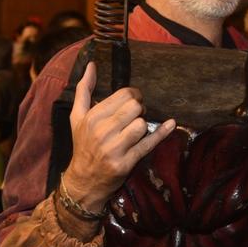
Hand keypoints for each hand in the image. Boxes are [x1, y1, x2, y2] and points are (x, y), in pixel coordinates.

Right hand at [63, 61, 175, 209]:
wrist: (83, 181)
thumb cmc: (83, 145)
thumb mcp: (76, 117)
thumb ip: (83, 90)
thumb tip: (91, 65)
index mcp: (92, 117)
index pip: (123, 95)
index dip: (133, 96)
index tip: (133, 103)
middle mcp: (102, 131)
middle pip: (134, 107)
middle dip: (139, 109)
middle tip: (136, 116)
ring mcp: (114, 148)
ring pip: (141, 124)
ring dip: (143, 125)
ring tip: (137, 130)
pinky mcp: (125, 163)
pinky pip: (148, 144)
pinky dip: (161, 133)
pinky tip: (170, 124)